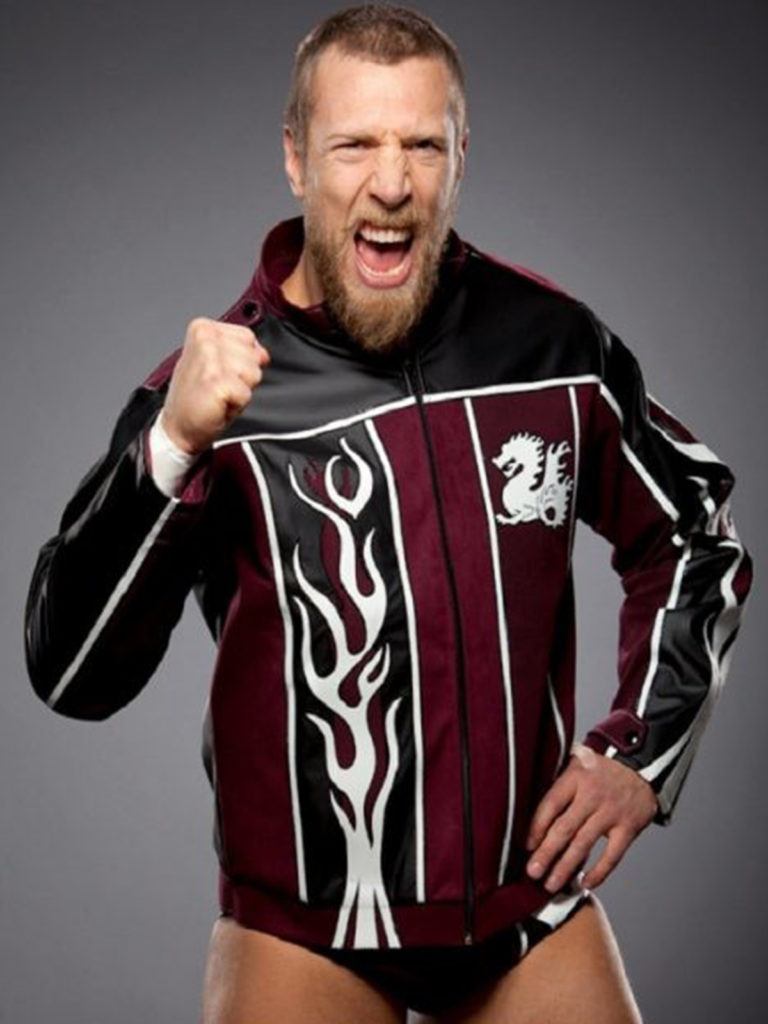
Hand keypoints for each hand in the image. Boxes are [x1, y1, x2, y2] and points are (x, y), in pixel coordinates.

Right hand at [162, 317, 270, 454]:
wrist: (178, 426)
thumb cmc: (196, 396)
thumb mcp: (217, 361)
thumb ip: (240, 349)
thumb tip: (262, 353)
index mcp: (203, 328)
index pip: (248, 337)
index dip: (242, 360)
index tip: (220, 372)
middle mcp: (205, 338)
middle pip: (254, 356)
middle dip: (243, 376)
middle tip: (219, 385)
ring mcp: (210, 359)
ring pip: (254, 374)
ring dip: (241, 390)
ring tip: (219, 394)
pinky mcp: (217, 382)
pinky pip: (247, 394)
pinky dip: (237, 405)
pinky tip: (218, 403)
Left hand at [525, 743, 657, 891]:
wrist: (640, 768)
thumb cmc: (601, 770)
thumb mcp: (577, 763)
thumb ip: (558, 783)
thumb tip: (530, 812)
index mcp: (575, 777)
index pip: (551, 804)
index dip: (536, 827)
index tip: (526, 846)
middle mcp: (592, 795)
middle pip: (564, 828)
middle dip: (546, 853)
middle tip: (532, 872)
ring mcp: (611, 812)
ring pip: (584, 844)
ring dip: (565, 867)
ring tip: (551, 884)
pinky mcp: (629, 827)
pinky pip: (612, 855)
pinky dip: (599, 872)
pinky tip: (585, 882)